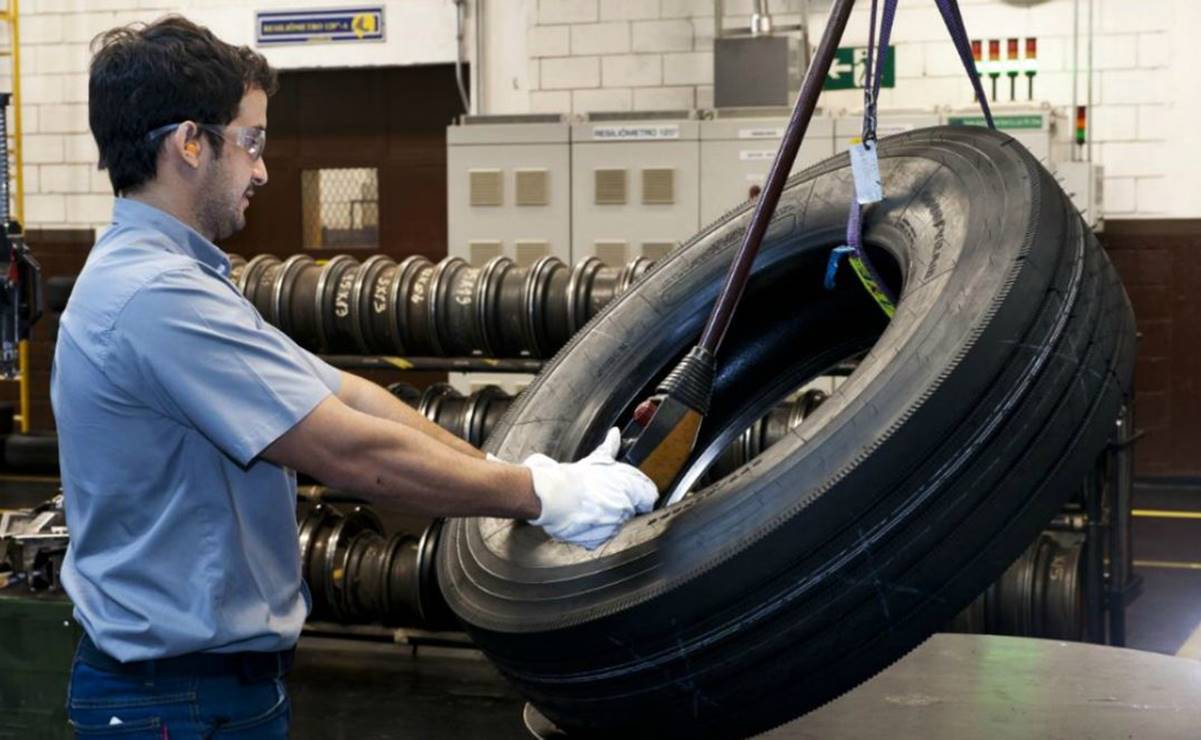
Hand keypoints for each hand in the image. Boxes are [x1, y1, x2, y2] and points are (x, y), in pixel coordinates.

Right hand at [524, 428, 657, 548]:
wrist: (551, 497)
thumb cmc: (572, 478)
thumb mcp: (595, 458)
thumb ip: (610, 448)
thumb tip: (615, 434)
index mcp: (630, 486)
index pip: (648, 495)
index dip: (640, 493)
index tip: (631, 493)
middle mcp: (625, 507)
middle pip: (630, 509)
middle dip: (619, 504)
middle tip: (599, 495)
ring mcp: (612, 526)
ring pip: (615, 523)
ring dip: (605, 518)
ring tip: (587, 506)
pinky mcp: (598, 540)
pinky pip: (600, 536)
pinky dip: (592, 530)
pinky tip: (582, 517)